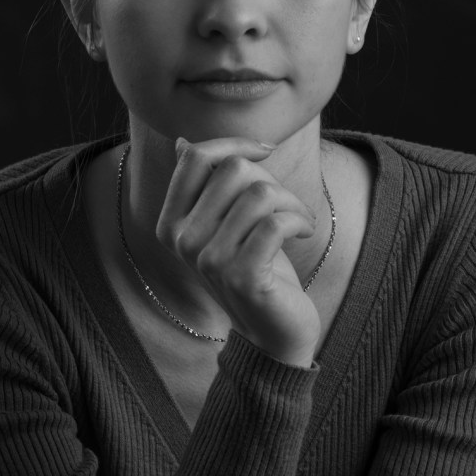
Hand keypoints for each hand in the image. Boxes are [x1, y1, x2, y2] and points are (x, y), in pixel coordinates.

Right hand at [156, 137, 321, 366]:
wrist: (270, 332)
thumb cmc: (253, 267)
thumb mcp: (224, 223)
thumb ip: (203, 185)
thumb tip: (181, 143)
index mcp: (171, 222)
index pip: (195, 157)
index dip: (235, 143)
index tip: (266, 151)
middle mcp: (182, 240)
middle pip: (234, 170)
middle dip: (273, 179)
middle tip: (287, 205)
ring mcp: (209, 260)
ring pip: (260, 194)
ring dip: (292, 202)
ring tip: (299, 219)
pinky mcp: (240, 276)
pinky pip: (275, 222)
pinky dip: (299, 220)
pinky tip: (304, 231)